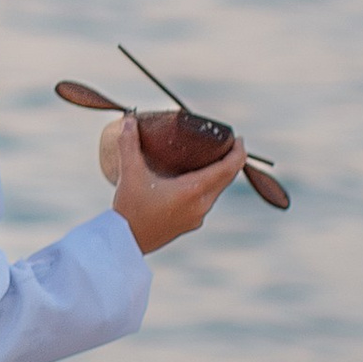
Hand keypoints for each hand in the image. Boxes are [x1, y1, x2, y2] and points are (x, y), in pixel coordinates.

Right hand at [100, 114, 246, 252]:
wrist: (124, 243)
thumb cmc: (129, 208)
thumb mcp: (130, 173)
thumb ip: (129, 144)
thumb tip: (129, 119)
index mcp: (193, 190)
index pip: (228, 169)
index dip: (238, 153)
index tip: (239, 139)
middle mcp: (201, 205)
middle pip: (226, 179)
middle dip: (231, 161)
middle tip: (227, 144)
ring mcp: (197, 217)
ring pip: (216, 191)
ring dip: (219, 175)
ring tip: (210, 160)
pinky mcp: (189, 225)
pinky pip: (207, 202)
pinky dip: (208, 188)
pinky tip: (194, 182)